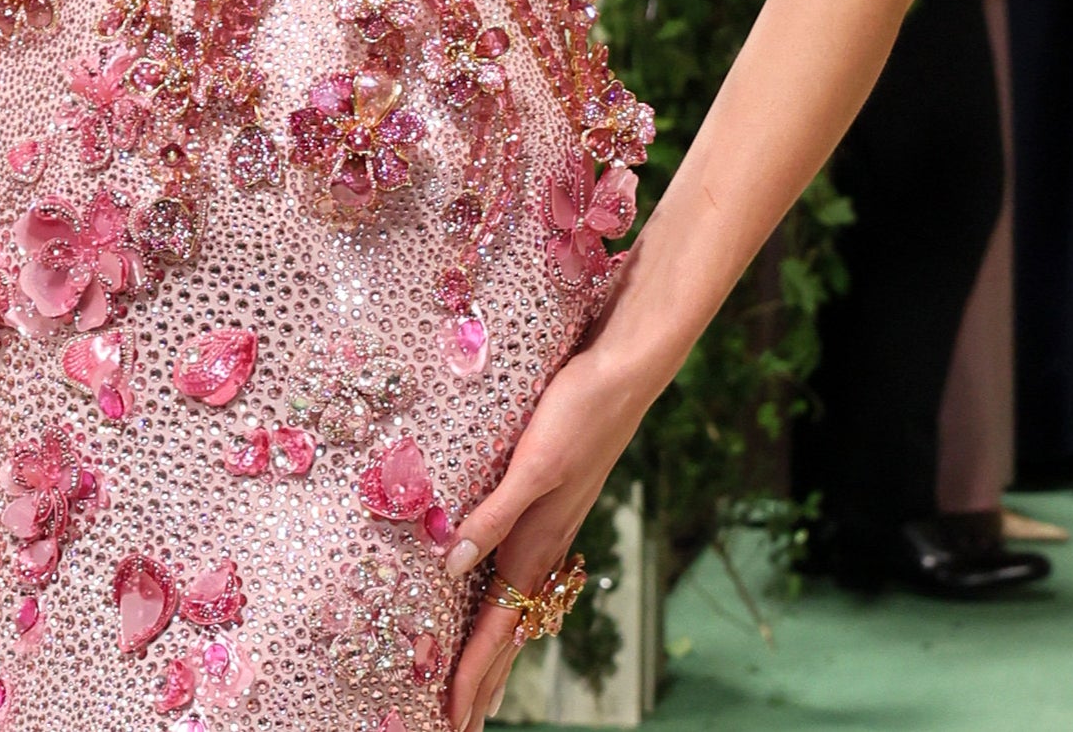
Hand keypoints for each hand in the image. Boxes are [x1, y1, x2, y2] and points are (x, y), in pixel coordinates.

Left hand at [438, 340, 659, 731]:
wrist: (621, 376)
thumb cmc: (577, 414)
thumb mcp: (531, 463)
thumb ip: (492, 515)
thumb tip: (451, 566)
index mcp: (535, 545)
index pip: (497, 631)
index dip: (472, 678)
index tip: (451, 720)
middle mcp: (542, 547)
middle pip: (508, 634)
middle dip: (483, 684)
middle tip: (457, 727)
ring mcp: (547, 531)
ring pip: (516, 610)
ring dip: (494, 655)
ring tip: (476, 690)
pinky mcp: (548, 509)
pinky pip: (520, 579)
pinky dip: (503, 611)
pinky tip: (493, 605)